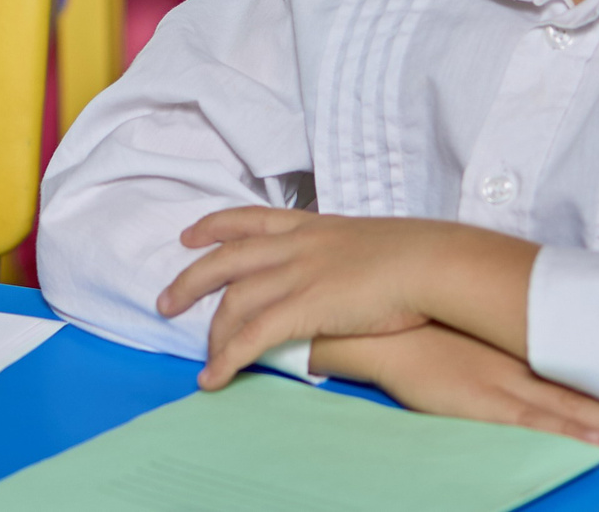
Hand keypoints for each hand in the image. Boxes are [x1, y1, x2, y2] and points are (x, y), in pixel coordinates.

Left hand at [159, 209, 536, 390]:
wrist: (432, 261)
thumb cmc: (417, 256)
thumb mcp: (370, 242)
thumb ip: (345, 253)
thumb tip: (346, 271)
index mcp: (310, 226)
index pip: (249, 220)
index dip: (214, 226)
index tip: (190, 235)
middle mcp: (294, 246)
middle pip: (225, 260)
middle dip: (190, 280)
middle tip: (166, 302)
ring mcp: (295, 274)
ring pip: (233, 301)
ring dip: (211, 333)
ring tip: (199, 357)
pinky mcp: (302, 307)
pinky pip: (250, 337)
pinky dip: (227, 359)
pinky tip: (214, 378)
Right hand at [315, 324, 598, 451]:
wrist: (380, 330)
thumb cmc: (424, 330)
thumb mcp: (472, 330)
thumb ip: (504, 338)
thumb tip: (542, 339)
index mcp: (519, 345)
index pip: (580, 365)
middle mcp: (519, 364)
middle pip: (586, 389)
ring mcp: (503, 384)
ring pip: (569, 407)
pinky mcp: (480, 403)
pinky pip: (532, 421)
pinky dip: (565, 431)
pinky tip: (593, 441)